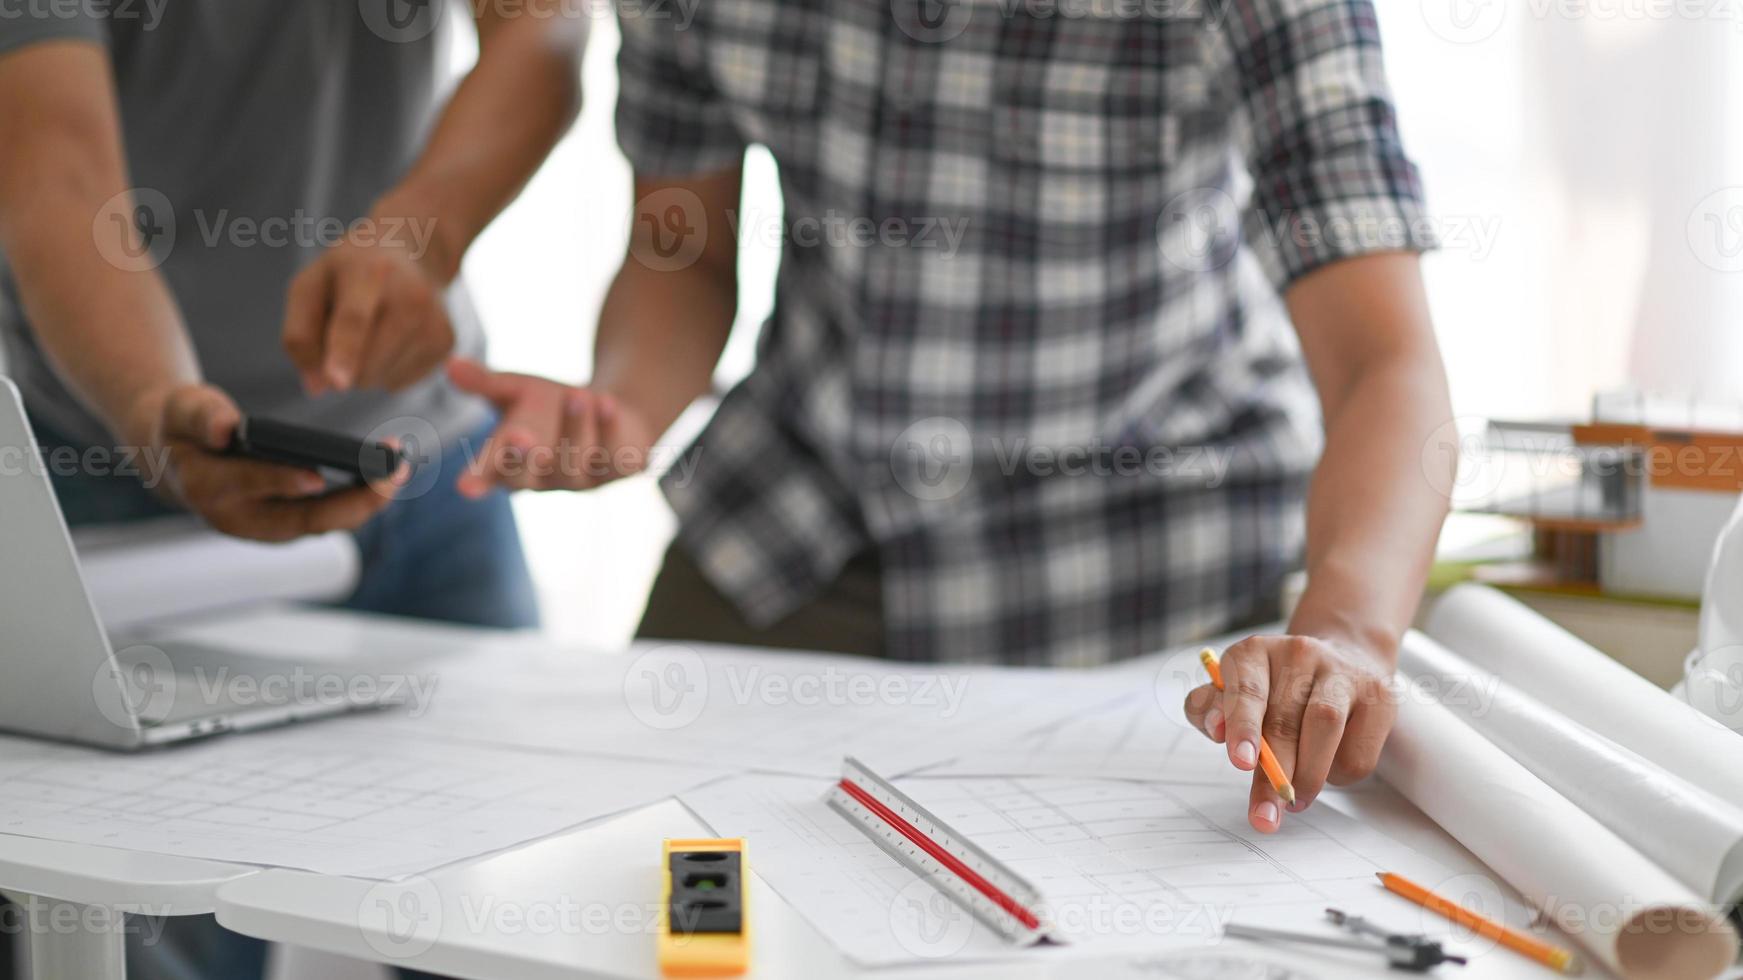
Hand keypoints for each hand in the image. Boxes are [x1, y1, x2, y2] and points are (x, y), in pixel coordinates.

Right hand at [125, 384, 403, 541]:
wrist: (178, 460)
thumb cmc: (183, 428)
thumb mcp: (182, 409)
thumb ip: (202, 416)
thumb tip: (227, 428)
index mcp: (207, 488)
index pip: (249, 486)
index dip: (281, 481)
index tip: (316, 475)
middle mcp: (239, 518)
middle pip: (301, 519)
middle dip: (352, 501)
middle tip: (391, 476)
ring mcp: (266, 528)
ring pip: (323, 524)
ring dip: (366, 502)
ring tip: (401, 471)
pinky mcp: (288, 525)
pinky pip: (329, 517)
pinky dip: (361, 499)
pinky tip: (389, 476)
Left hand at [282, 222, 453, 393]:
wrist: (415, 252)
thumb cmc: (351, 272)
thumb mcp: (310, 285)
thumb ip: (300, 334)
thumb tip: (318, 386)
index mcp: (369, 272)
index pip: (355, 319)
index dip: (344, 353)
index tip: (337, 382)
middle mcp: (412, 298)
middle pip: (364, 365)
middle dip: (342, 364)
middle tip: (343, 327)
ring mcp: (434, 322)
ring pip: (380, 379)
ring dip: (365, 366)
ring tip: (374, 327)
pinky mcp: (446, 343)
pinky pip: (398, 382)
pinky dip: (386, 369)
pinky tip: (393, 337)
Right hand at [446, 357, 656, 497]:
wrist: (607, 410)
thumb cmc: (549, 406)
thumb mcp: (515, 390)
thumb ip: (485, 383)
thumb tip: (450, 364)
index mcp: (510, 463)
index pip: (490, 473)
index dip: (478, 479)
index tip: (465, 487)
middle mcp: (543, 477)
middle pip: (529, 475)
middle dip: (524, 457)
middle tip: (520, 436)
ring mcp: (582, 478)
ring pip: (574, 462)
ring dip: (575, 428)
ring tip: (576, 394)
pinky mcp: (618, 469)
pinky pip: (615, 456)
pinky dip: (610, 428)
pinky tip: (607, 403)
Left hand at [1183, 634, 1397, 833]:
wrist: (1344, 656)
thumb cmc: (1276, 688)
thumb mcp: (1232, 691)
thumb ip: (1210, 709)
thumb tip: (1216, 728)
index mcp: (1254, 651)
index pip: (1246, 689)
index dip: (1242, 726)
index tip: (1241, 762)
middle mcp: (1299, 653)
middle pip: (1284, 719)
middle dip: (1273, 775)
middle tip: (1265, 815)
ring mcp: (1342, 671)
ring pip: (1324, 727)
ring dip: (1308, 776)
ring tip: (1294, 801)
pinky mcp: (1378, 697)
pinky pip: (1357, 750)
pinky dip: (1338, 774)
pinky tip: (1326, 771)